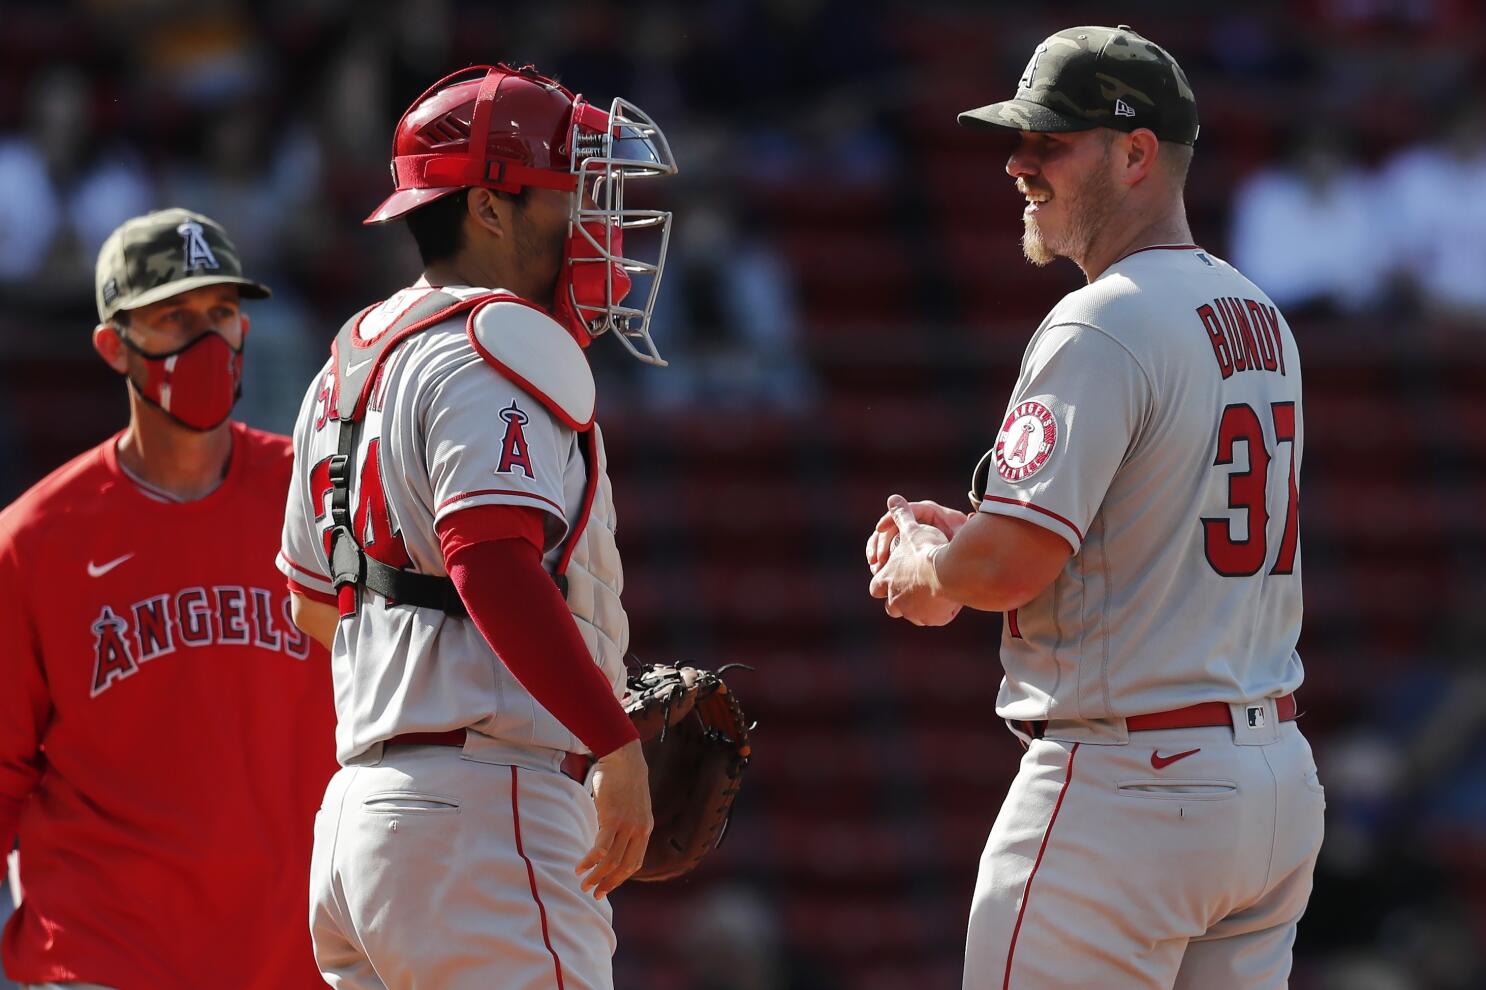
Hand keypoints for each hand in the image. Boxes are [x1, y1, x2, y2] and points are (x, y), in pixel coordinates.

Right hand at [576, 739, 651, 898]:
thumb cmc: (623, 780)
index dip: (620, 878)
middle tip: (594, 893)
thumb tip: (608, 836)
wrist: (625, 759)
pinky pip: (601, 848)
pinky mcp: (613, 819)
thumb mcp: (630, 807)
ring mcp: (627, 826)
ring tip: (584, 883)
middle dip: (608, 883)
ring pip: (612, 861)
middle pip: (624, 867)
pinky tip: (580, 866)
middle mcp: (639, 831)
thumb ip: (624, 824)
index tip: (607, 887)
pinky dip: (590, 860)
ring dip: (597, 875)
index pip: (635, 863)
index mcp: (645, 830)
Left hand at [868, 495, 961, 625]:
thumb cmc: (926, 549)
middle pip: (890, 608)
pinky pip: (933, 619)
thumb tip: (893, 498)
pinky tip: (947, 603)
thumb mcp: (912, 529)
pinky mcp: (931, 620)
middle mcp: (895, 600)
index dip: (882, 583)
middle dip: (899, 601)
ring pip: (913, 616)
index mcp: (886, 580)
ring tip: (932, 597)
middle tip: (912, 592)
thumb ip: (901, 515)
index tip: (890, 580)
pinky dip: (939, 613)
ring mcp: (913, 613)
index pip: (875, 587)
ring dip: (920, 608)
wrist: (949, 570)